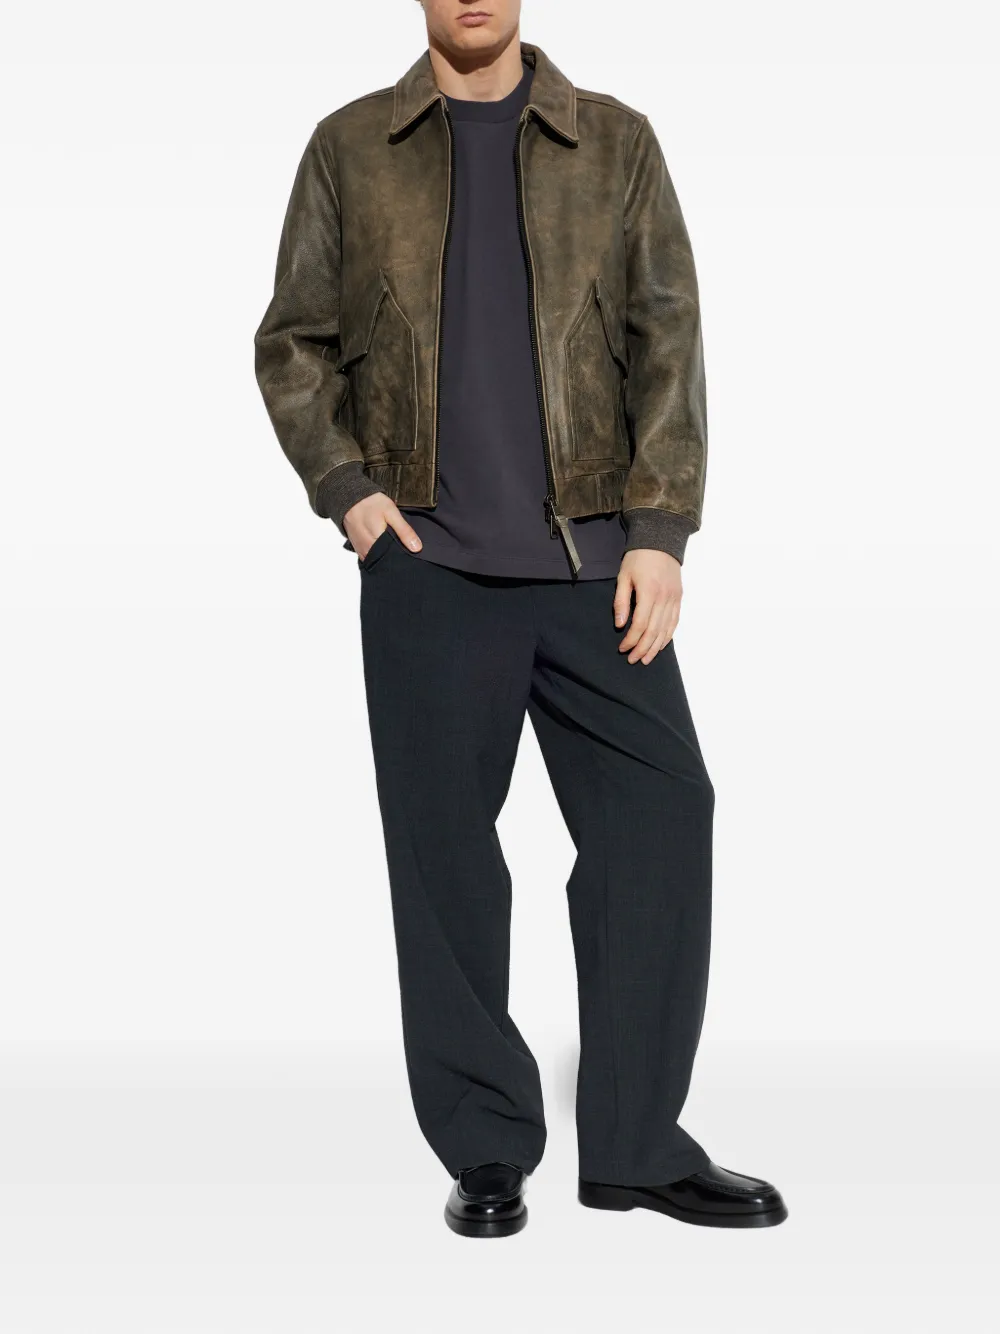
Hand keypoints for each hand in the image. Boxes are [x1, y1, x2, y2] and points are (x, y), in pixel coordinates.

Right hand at [344, 493, 422, 560]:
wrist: (350, 496)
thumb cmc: (370, 503)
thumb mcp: (391, 513)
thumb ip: (404, 531)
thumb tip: (417, 548)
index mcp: (376, 544)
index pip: (394, 559)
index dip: (403, 556)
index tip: (410, 550)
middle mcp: (367, 551)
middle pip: (386, 560)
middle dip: (395, 555)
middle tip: (401, 543)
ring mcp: (361, 551)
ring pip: (378, 558)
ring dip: (386, 553)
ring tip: (391, 541)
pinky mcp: (358, 548)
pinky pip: (370, 555)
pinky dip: (377, 551)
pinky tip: (382, 542)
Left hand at [613, 549, 681, 663]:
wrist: (661, 540)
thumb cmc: (638, 558)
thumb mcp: (624, 576)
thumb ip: (621, 602)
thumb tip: (620, 625)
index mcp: (649, 592)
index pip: (640, 624)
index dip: (631, 640)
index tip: (622, 648)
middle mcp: (664, 598)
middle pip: (654, 631)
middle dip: (642, 648)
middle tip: (632, 659)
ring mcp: (674, 599)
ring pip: (666, 630)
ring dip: (655, 647)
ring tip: (646, 659)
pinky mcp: (679, 598)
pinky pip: (674, 622)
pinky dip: (667, 636)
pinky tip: (660, 645)